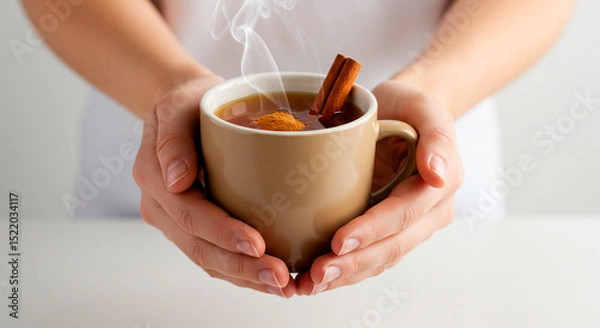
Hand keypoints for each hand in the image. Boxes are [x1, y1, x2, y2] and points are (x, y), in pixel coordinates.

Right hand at [133, 75, 295, 297]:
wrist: (185, 108)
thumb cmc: (187, 103)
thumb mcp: (177, 106)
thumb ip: (173, 139)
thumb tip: (176, 179)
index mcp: (154, 178)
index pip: (188, 215)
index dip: (222, 233)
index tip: (258, 244)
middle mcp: (162, 206)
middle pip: (199, 247)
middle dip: (241, 267)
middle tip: (280, 277)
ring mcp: (176, 220)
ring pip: (208, 259)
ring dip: (244, 277)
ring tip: (282, 285)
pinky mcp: (195, 225)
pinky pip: (214, 255)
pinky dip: (241, 270)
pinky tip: (269, 277)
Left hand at [296, 79, 463, 294]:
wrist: (403, 112)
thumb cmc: (409, 105)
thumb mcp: (425, 105)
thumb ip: (437, 135)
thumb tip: (438, 174)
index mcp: (440, 184)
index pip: (404, 214)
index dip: (372, 230)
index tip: (339, 241)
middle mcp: (429, 212)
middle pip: (392, 246)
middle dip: (354, 263)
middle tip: (317, 272)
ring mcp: (409, 225)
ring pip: (380, 259)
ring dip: (346, 275)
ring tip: (310, 284)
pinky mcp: (387, 229)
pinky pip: (370, 256)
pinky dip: (344, 270)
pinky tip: (316, 279)